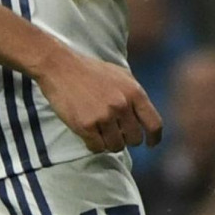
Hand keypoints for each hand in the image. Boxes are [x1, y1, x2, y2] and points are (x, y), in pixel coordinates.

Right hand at [34, 47, 161, 153]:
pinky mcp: (86, 125)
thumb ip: (134, 95)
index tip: (150, 144)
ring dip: (109, 143)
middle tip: (116, 133)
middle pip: (135, 139)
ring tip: (100, 131)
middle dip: (126, 139)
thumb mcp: (121, 75)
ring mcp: (104, 115)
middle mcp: (122, 105)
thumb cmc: (90, 71)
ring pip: (116, 146)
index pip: (154, 124)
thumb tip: (144, 118)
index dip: (154, 138)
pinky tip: (89, 134)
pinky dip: (94, 145)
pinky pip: (97, 147)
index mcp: (134, 92)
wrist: (60, 66)